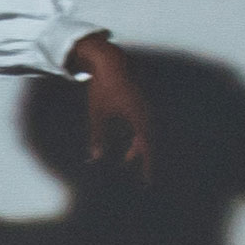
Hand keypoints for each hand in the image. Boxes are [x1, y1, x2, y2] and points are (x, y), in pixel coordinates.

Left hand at [76, 38, 159, 186]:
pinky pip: (144, 125)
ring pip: (147, 133)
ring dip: (139, 147)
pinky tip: (132, 143)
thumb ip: (97, 137)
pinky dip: (139, 136)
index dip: (149, 165)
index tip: (148, 181)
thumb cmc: (102, 88)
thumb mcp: (97, 114)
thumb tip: (95, 158)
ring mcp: (146, 108)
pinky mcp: (142, 104)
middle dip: (144, 159)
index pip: (147, 146)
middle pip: (150, 141)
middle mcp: (147, 113)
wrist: (110, 63)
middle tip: (144, 177)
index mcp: (139, 117)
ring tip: (128, 160)